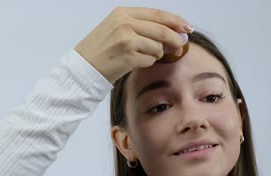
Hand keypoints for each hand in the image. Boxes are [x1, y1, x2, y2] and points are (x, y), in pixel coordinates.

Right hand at [74, 7, 191, 82]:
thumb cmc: (101, 50)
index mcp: (122, 13)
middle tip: (181, 47)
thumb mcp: (117, 29)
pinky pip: (149, 60)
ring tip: (142, 56)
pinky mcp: (128, 56)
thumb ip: (142, 27)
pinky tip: (134, 63)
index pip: (158, 14)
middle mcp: (124, 23)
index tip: (187, 28)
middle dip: (175, 39)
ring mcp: (126, 39)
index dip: (176, 21)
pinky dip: (147, 63)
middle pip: (162, 30)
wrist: (83, 68)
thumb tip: (174, 33)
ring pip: (157, 47)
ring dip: (156, 54)